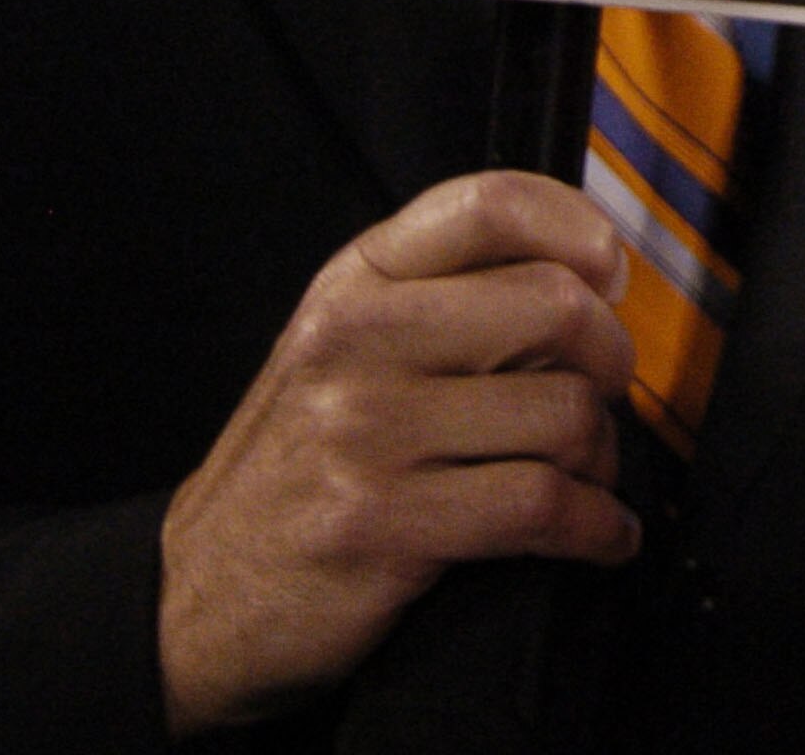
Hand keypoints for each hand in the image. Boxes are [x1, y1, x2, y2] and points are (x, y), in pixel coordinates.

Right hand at [157, 170, 640, 737]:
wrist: (194, 598)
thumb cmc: (302, 464)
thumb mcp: (348, 349)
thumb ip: (449, 298)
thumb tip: (593, 278)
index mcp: (354, 283)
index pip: (488, 205)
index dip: (576, 228)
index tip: (610, 273)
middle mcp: (357, 342)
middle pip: (555, 307)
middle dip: (609, 357)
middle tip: (604, 390)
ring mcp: (365, 434)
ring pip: (563, 414)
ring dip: (601, 455)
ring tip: (584, 474)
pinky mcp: (382, 525)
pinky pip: (542, 505)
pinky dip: (595, 526)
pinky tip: (599, 534)